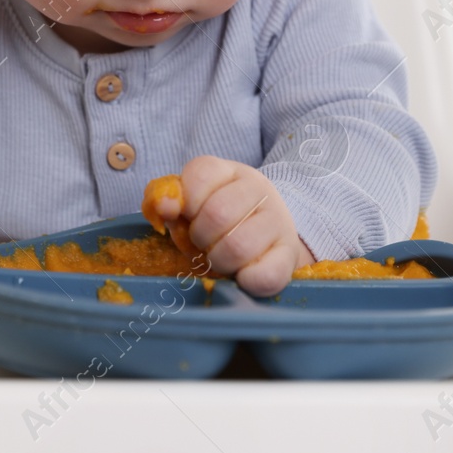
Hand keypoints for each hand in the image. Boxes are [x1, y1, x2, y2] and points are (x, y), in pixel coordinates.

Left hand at [154, 157, 314, 296]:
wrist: (268, 237)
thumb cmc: (220, 222)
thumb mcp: (192, 206)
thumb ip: (171, 203)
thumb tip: (162, 207)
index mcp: (230, 172)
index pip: (201, 174)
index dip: (187, 203)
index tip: (190, 216)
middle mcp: (260, 189)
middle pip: (217, 213)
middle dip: (200, 237)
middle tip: (204, 244)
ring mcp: (279, 221)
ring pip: (238, 246)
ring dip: (219, 261)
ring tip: (220, 259)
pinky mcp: (289, 256)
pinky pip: (265, 275)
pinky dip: (245, 281)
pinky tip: (241, 275)